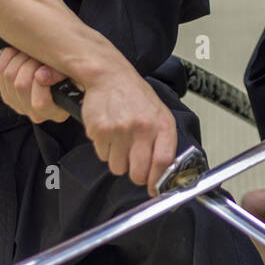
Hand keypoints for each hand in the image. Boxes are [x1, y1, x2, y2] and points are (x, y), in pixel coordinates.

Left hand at [0, 47, 70, 122]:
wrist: (64, 68)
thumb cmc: (73, 73)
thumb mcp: (77, 74)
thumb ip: (61, 75)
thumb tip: (42, 75)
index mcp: (55, 112)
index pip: (40, 103)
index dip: (40, 82)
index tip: (46, 69)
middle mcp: (35, 112)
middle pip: (21, 85)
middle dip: (31, 63)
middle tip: (41, 56)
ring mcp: (18, 103)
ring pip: (9, 75)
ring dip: (21, 58)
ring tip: (34, 54)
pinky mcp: (7, 92)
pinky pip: (1, 69)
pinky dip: (10, 56)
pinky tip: (22, 54)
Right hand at [0, 47, 177, 187]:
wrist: (110, 75)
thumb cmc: (135, 95)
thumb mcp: (159, 113)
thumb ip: (163, 141)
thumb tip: (164, 173)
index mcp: (161, 124)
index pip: (163, 162)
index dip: (158, 182)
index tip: (154, 189)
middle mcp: (142, 128)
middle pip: (138, 172)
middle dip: (136, 175)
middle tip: (133, 165)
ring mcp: (120, 130)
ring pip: (118, 167)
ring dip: (118, 160)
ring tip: (120, 139)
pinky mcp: (100, 130)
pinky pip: (102, 155)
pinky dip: (104, 148)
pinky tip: (109, 131)